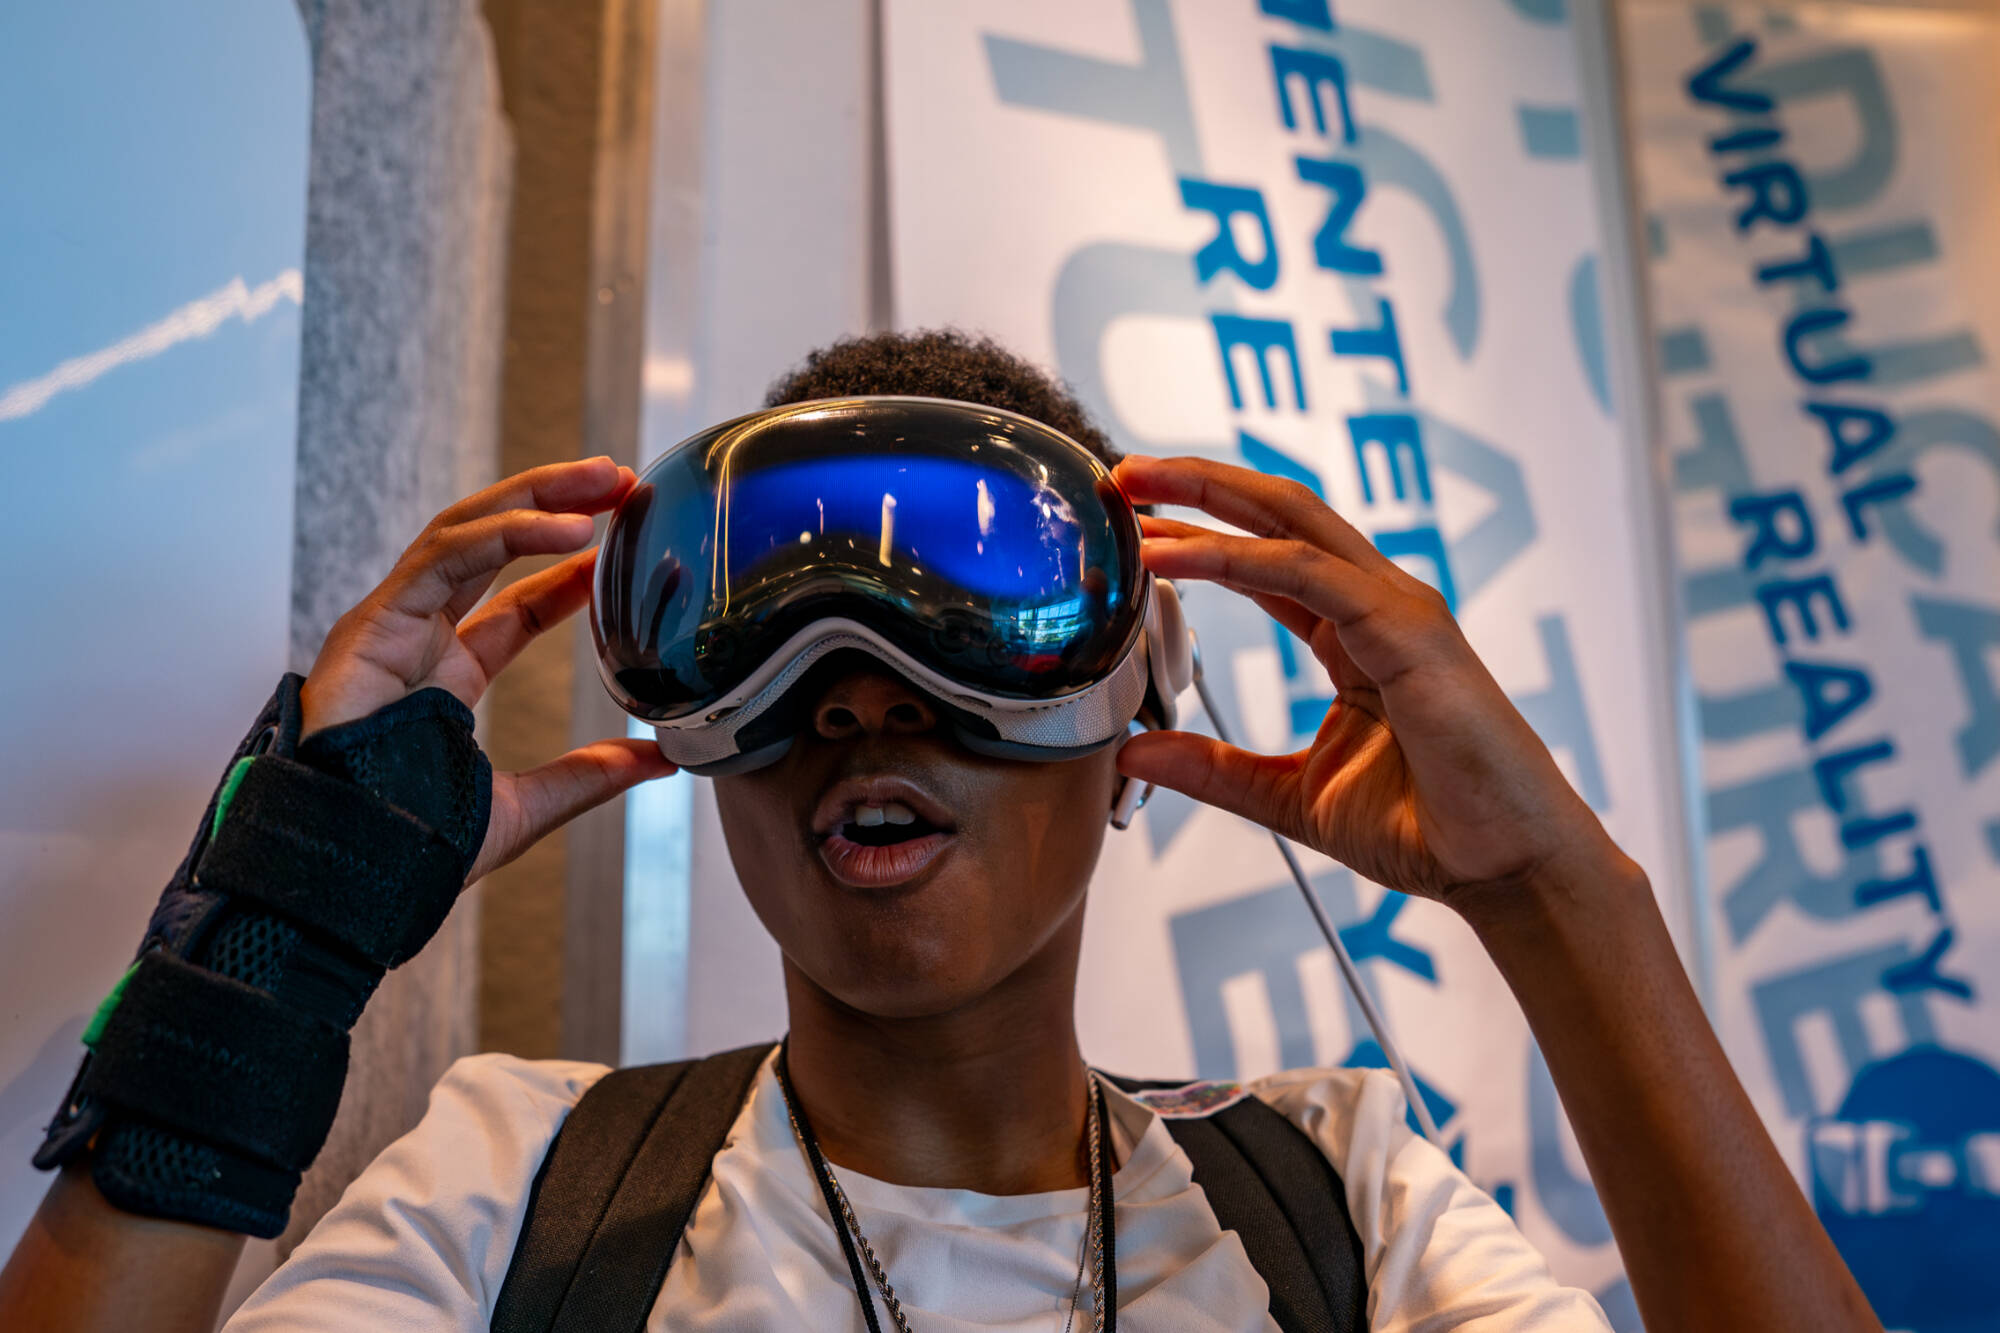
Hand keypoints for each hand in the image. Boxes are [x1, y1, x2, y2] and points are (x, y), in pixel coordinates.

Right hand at [299, 457, 675, 881]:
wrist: (343, 873)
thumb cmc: (405, 846)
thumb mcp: (521, 808)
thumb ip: (587, 779)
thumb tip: (662, 762)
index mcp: (448, 677)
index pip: (516, 605)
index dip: (568, 571)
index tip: (621, 544)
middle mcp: (419, 640)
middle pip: (491, 545)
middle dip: (555, 503)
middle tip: (621, 480)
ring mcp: (392, 625)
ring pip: (465, 531)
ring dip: (536, 497)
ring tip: (603, 481)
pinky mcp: (372, 623)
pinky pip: (441, 557)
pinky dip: (505, 534)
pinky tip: (567, 529)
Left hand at [1112, 454, 1613, 906]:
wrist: (1506, 869)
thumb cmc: (1428, 827)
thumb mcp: (1289, 796)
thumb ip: (1214, 770)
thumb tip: (1134, 750)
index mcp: (1354, 632)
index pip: (1265, 558)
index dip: (1197, 534)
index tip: (1130, 526)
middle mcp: (1378, 604)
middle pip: (1278, 514)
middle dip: (1197, 485)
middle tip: (1121, 474)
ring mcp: (1400, 609)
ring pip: (1291, 524)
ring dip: (1208, 498)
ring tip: (1137, 489)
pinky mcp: (1410, 632)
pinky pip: (1309, 575)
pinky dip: (1236, 559)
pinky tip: (1176, 558)